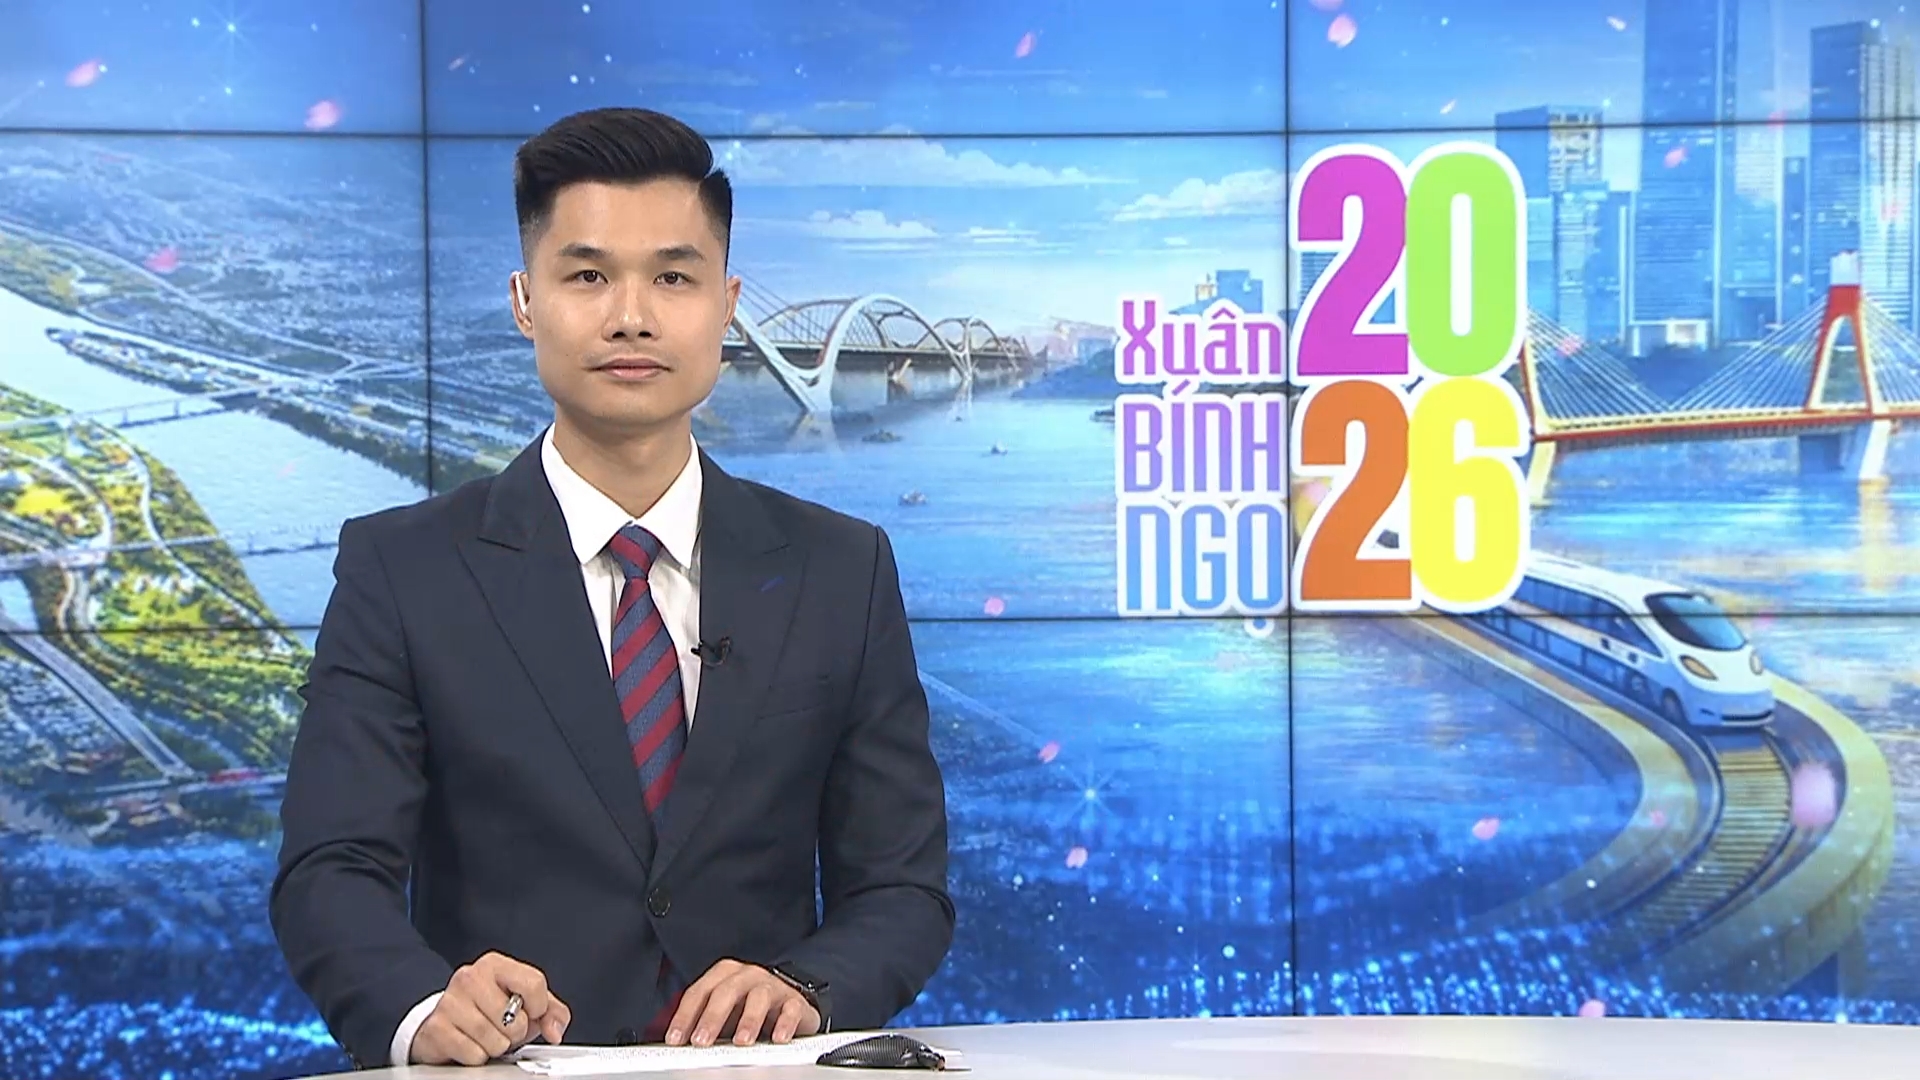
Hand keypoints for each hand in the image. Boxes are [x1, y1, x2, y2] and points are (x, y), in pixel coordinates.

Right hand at [412, 951, 571, 1065]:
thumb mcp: (524, 1003)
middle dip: (516, 1032)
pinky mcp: (437, 1028)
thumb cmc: (487, 1011)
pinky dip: (478, 1057)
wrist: (444, 1024)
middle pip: (516, 1018)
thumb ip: (550, 1011)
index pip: (534, 983)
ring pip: (496, 1040)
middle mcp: (470, 978)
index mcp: (495, 965)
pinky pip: (475, 1055)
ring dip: (497, 1046)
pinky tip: (471, 1044)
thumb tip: (555, 1029)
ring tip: (487, 1036)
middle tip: (503, 1028)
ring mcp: (450, 1002)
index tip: (531, 1012)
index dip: (539, 1007)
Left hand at [664, 959, 820, 1047]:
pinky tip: (778, 1039)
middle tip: (701, 1041)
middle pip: (726, 991)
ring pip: (759, 997)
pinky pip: (791, 1009)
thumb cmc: (748, 1008)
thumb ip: (703, 1023)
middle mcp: (747, 976)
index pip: (699, 992)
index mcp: (724, 975)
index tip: (675, 1039)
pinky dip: (785, 1023)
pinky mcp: (795, 1001)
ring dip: (748, 1020)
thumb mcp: (723, 1013)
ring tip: (741, 1042)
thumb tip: (679, 1044)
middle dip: (712, 1017)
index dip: (685, 1016)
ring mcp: (772, 986)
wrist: (788, 1002)